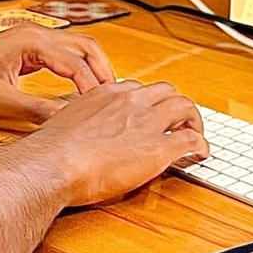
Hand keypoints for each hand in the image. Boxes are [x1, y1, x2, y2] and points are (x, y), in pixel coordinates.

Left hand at [0, 25, 114, 123]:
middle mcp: (35, 34)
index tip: (102, 108)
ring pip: (76, 48)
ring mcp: (31, 39)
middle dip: (103, 70)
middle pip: (85, 46)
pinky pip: (62, 54)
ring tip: (104, 93)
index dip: (92, 87)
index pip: (76, 63)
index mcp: (31, 41)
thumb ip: (36, 110)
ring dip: (92, 67)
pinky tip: (82, 87)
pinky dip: (77, 67)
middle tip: (115, 96)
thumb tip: (65, 121)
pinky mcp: (26, 49)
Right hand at [24, 80, 207, 207]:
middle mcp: (129, 101)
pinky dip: (201, 144)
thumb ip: (82, 121)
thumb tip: (79, 134)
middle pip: (166, 91)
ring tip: (194, 133)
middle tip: (179, 121)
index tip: (150, 113)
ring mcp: (146, 121)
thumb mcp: (66, 122)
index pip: (138, 89)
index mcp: (106, 93)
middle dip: (176, 105)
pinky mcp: (158, 147)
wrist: (53, 163)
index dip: (149, 102)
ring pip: (184, 106)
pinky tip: (201, 153)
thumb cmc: (52, 150)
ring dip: (193, 119)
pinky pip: (191, 139)